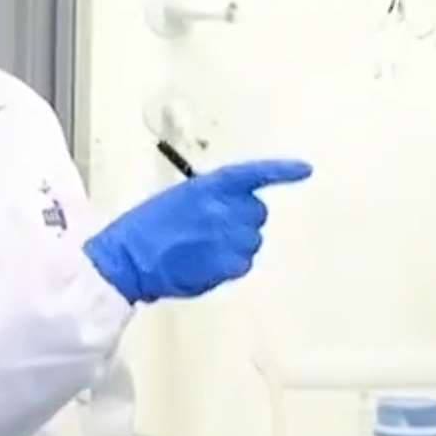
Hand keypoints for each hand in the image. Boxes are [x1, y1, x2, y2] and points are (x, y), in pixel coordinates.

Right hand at [84, 159, 312, 302]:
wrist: (129, 258)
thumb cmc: (146, 227)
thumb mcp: (178, 199)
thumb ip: (210, 200)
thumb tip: (232, 210)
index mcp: (210, 186)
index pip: (254, 174)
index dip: (281, 171)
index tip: (305, 170)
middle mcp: (225, 208)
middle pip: (257, 213)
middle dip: (242, 220)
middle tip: (212, 230)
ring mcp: (230, 237)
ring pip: (252, 239)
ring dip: (235, 244)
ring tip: (202, 249)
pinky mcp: (230, 263)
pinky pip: (244, 262)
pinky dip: (229, 265)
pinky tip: (204, 264)